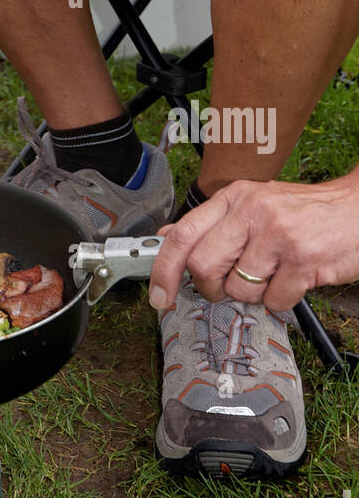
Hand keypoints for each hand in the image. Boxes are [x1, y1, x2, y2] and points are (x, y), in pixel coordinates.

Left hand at [148, 174, 358, 311]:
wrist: (357, 209)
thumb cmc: (304, 211)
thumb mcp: (253, 203)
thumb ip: (213, 222)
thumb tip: (169, 235)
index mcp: (234, 197)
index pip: (183, 234)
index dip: (163, 269)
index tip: (158, 295)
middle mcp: (252, 212)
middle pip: (202, 265)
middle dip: (210, 287)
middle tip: (227, 286)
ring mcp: (277, 235)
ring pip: (238, 288)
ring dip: (253, 294)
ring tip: (274, 272)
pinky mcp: (302, 260)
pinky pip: (273, 300)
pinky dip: (281, 300)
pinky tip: (294, 279)